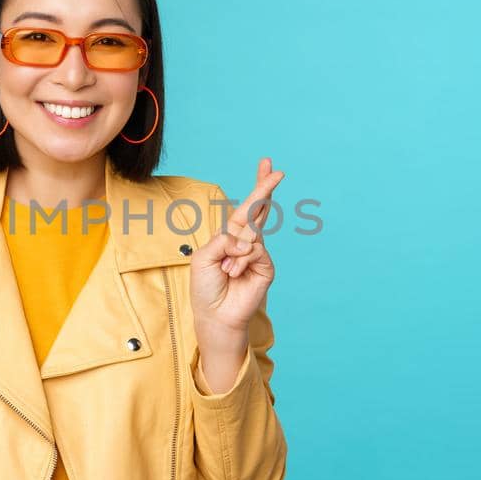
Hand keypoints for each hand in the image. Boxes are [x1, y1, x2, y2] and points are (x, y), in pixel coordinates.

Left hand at [191, 158, 284, 337]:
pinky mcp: (266, 267)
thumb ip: (224, 240)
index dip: (258, 186)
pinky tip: (234, 274)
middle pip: (260, 209)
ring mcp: (258, 253)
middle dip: (266, 187)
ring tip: (226, 270)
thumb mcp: (204, 256)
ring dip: (234, 252)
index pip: (246, 207)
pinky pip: (255, 250)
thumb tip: (250, 239)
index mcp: (230, 235)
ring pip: (252, 234)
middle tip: (276, 169)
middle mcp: (246, 241)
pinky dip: (241, 260)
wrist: (214, 314)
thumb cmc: (205, 287)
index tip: (267, 164)